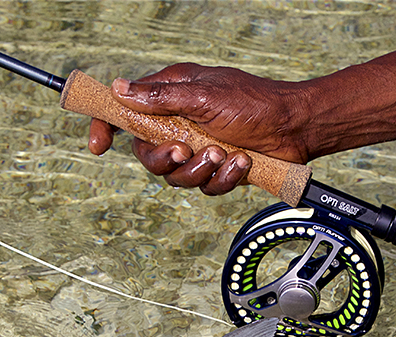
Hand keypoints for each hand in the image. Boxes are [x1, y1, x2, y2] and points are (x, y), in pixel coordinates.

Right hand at [86, 63, 309, 194]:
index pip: (125, 111)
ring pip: (175, 176)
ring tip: (223, 154)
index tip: (99, 146)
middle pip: (146, 154)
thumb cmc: (256, 102)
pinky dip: (222, 178)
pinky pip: (204, 187)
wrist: (296, 128)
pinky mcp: (216, 169)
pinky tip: (240, 162)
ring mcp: (197, 148)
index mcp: (171, 97)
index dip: (106, 126)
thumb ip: (162, 97)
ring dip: (199, 169)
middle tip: (183, 150)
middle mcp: (179, 123)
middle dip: (163, 159)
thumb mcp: (206, 95)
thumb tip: (121, 90)